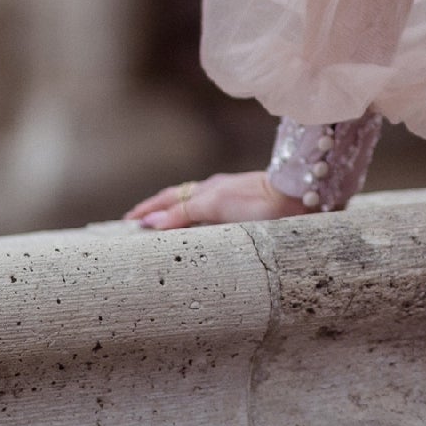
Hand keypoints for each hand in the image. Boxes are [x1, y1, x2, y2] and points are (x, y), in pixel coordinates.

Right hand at [124, 170, 307, 228]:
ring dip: (177, 220)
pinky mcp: (246, 216)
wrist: (296, 199)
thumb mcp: (214, 205)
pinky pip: (212, 221)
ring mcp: (232, 205)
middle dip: (158, 212)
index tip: (129, 220)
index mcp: (206, 190)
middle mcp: (217, 195)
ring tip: (162, 232)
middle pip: (180, 202)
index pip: (169, 199)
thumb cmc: (256, 200)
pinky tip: (200, 235)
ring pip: (197, 211)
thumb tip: (149, 222)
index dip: (149, 209)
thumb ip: (183, 212)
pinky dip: (197, 227)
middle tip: (137, 224)